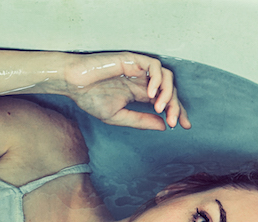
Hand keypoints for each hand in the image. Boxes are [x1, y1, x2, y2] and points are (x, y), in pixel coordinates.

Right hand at [52, 51, 191, 130]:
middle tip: (175, 121)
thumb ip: (141, 121)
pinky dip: (158, 79)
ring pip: (167, 77)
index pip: (166, 101)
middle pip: (171, 90)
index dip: (177, 112)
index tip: (183, 126)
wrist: (74, 83)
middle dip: (176, 107)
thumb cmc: (90, 98)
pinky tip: (152, 94)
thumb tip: (164, 125)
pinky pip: (155, 66)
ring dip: (168, 93)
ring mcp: (139, 69)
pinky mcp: (134, 60)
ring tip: (161, 108)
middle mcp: (143, 81)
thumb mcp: (118, 116)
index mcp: (140, 93)